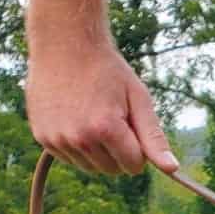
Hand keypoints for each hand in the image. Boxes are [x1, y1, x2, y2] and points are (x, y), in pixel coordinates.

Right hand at [28, 38, 177, 176]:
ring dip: (98, 151)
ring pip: (91, 167)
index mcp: (105, 129)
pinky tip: (76, 119)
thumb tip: (172, 169)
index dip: (138, 148)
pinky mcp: (42, 137)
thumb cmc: (107, 69)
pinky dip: (77, 147)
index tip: (131, 124)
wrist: (64, 43)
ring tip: (93, 116)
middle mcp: (78, 138)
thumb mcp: (138, 98)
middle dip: (119, 151)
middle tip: (111, 117)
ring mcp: (57, 139)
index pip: (134, 166)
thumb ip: (154, 137)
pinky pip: (70, 159)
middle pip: (112, 170)